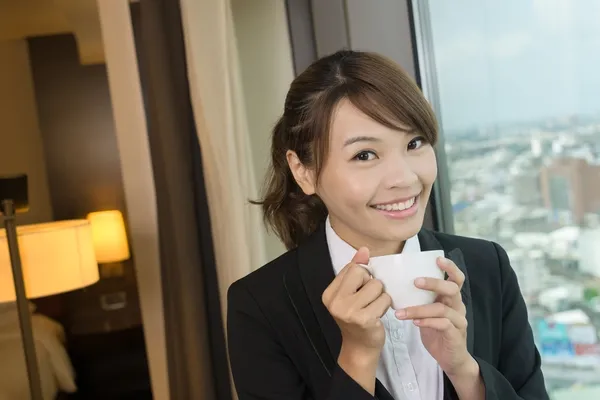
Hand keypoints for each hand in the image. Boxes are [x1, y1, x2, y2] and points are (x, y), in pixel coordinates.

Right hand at [322, 247, 390, 393]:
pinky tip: (377, 315)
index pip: (352, 268)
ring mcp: (348, 311)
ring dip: (380, 296)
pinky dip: (385, 305)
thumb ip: (355, 270)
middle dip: (371, 284)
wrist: (360, 347)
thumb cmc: (357, 317)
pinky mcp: (364, 319)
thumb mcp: (352, 292)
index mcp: (329, 293)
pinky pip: (384, 299)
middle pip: (363, 273)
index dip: (362, 277)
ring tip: (373, 307)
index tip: (360, 292)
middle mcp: (335, 301)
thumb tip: (364, 249)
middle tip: (367, 300)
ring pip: (376, 286)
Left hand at [395, 256, 472, 376]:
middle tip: (416, 281)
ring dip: (419, 309)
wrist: (450, 359)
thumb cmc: (436, 332)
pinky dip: (427, 322)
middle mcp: (458, 306)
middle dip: (434, 283)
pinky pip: (442, 324)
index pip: (457, 279)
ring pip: (442, 309)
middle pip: (452, 289)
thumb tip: (397, 285)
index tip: (437, 259)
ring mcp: (458, 321)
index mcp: (452, 298)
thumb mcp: (428, 312)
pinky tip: (414, 323)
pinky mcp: (455, 334)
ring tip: (401, 313)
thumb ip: (420, 299)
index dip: (450, 267)